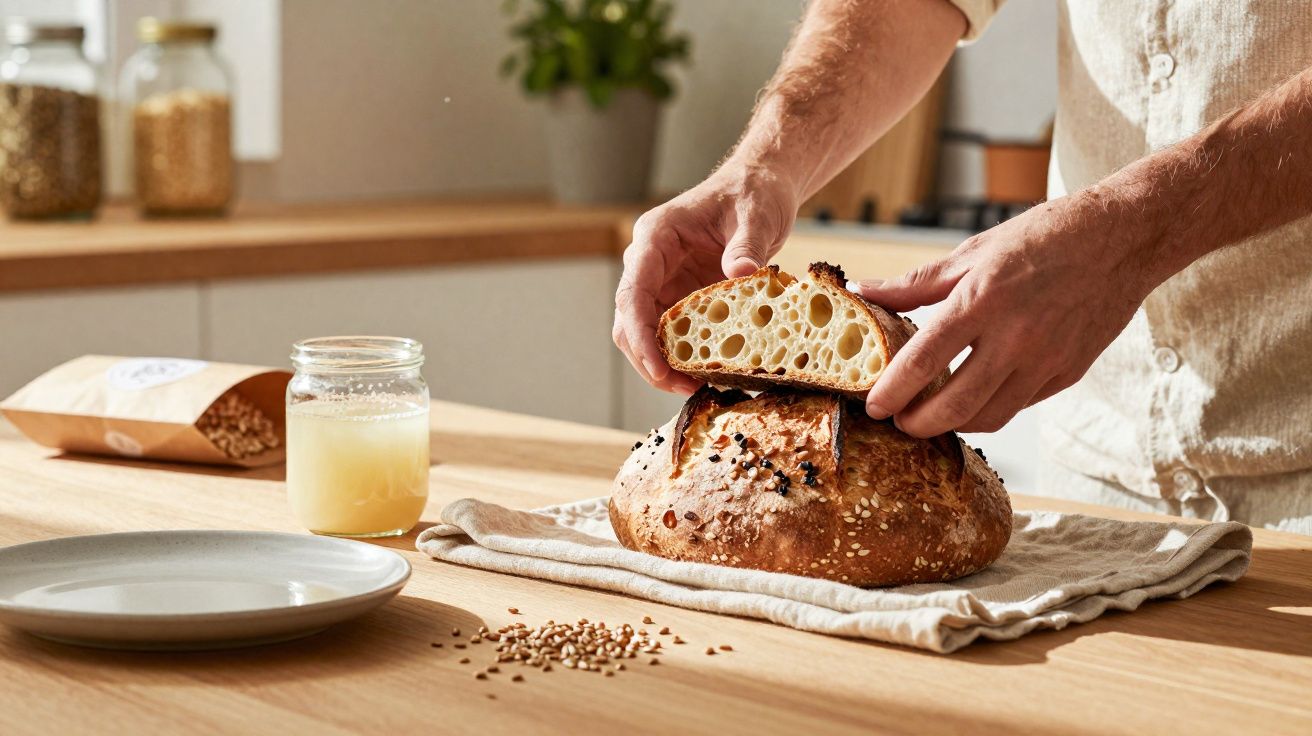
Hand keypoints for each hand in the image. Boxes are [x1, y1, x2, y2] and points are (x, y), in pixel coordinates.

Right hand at [613, 164, 798, 393]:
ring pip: (644, 334)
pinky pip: (671, 334)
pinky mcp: (680, 297)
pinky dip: (683, 357)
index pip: (634, 291)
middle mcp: (650, 263)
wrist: (761, 188)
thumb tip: (740, 273)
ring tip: (696, 389)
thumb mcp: (756, 214)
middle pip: (629, 321)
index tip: (658, 368)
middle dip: (649, 360)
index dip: (640, 335)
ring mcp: (662, 282)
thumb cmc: (754, 193)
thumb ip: (747, 243)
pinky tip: (707, 375)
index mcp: (656, 237)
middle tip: (683, 389)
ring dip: (663, 364)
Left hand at [857, 189, 1159, 436]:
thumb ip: (915, 283)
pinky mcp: (1068, 373)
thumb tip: (864, 291)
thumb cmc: (1044, 237)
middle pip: (954, 406)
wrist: (1123, 238)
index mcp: (982, 301)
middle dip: (917, 424)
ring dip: (953, 424)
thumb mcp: (973, 252)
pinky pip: (1019, 405)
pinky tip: (974, 397)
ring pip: (989, 418)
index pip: (923, 360)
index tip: (873, 406)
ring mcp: (1046, 360)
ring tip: (931, 414)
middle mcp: (1015, 337)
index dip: (891, 391)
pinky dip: (990, 408)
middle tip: (898, 421)